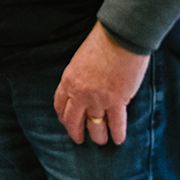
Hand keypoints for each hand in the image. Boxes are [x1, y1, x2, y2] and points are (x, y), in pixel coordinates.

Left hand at [53, 22, 149, 145]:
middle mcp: (80, 93)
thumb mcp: (80, 61)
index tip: (67, 122)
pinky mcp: (117, 101)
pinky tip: (118, 139)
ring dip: (98, 136)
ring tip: (101, 140)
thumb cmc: (101, 44)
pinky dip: (117, 134)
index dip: (63, 117)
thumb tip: (83, 89)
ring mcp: (98, 99)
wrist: (119, 39)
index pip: (60, 105)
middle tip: (79, 139)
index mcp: (68, 80)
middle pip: (73, 120)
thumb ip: (79, 78)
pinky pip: (116, 125)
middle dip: (75, 132)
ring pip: (95, 127)